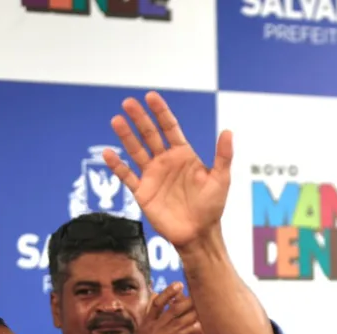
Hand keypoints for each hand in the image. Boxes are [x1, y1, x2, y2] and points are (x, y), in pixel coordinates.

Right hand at [104, 91, 230, 248]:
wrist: (199, 233)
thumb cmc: (212, 207)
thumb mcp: (220, 179)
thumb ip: (222, 156)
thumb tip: (227, 131)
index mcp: (183, 155)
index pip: (170, 128)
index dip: (161, 112)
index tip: (151, 97)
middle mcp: (166, 162)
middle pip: (150, 135)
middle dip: (140, 119)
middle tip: (128, 102)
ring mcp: (153, 176)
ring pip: (136, 151)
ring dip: (126, 136)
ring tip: (116, 120)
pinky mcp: (143, 192)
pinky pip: (127, 176)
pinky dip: (118, 165)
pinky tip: (108, 153)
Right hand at [118, 283, 200, 333]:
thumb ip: (151, 322)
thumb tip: (155, 306)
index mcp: (147, 324)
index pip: (156, 303)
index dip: (167, 293)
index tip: (178, 284)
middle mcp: (152, 328)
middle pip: (171, 310)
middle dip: (185, 300)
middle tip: (197, 293)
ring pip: (178, 321)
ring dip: (192, 313)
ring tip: (203, 306)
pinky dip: (190, 329)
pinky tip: (200, 325)